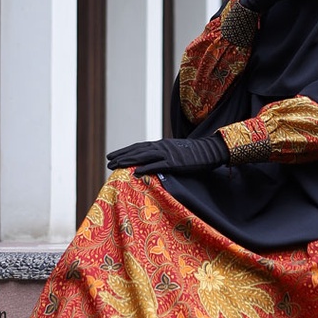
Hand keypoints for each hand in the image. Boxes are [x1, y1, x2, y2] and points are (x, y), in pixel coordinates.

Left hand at [106, 135, 227, 174]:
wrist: (208, 150)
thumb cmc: (193, 153)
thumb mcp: (175, 150)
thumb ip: (163, 154)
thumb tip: (153, 160)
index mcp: (160, 144)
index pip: (138, 147)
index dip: (124, 151)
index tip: (113, 155)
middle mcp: (160, 147)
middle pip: (136, 151)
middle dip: (121, 156)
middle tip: (108, 161)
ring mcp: (167, 154)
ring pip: (142, 157)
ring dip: (128, 161)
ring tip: (115, 166)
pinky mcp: (174, 163)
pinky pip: (157, 165)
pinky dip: (145, 168)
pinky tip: (135, 173)